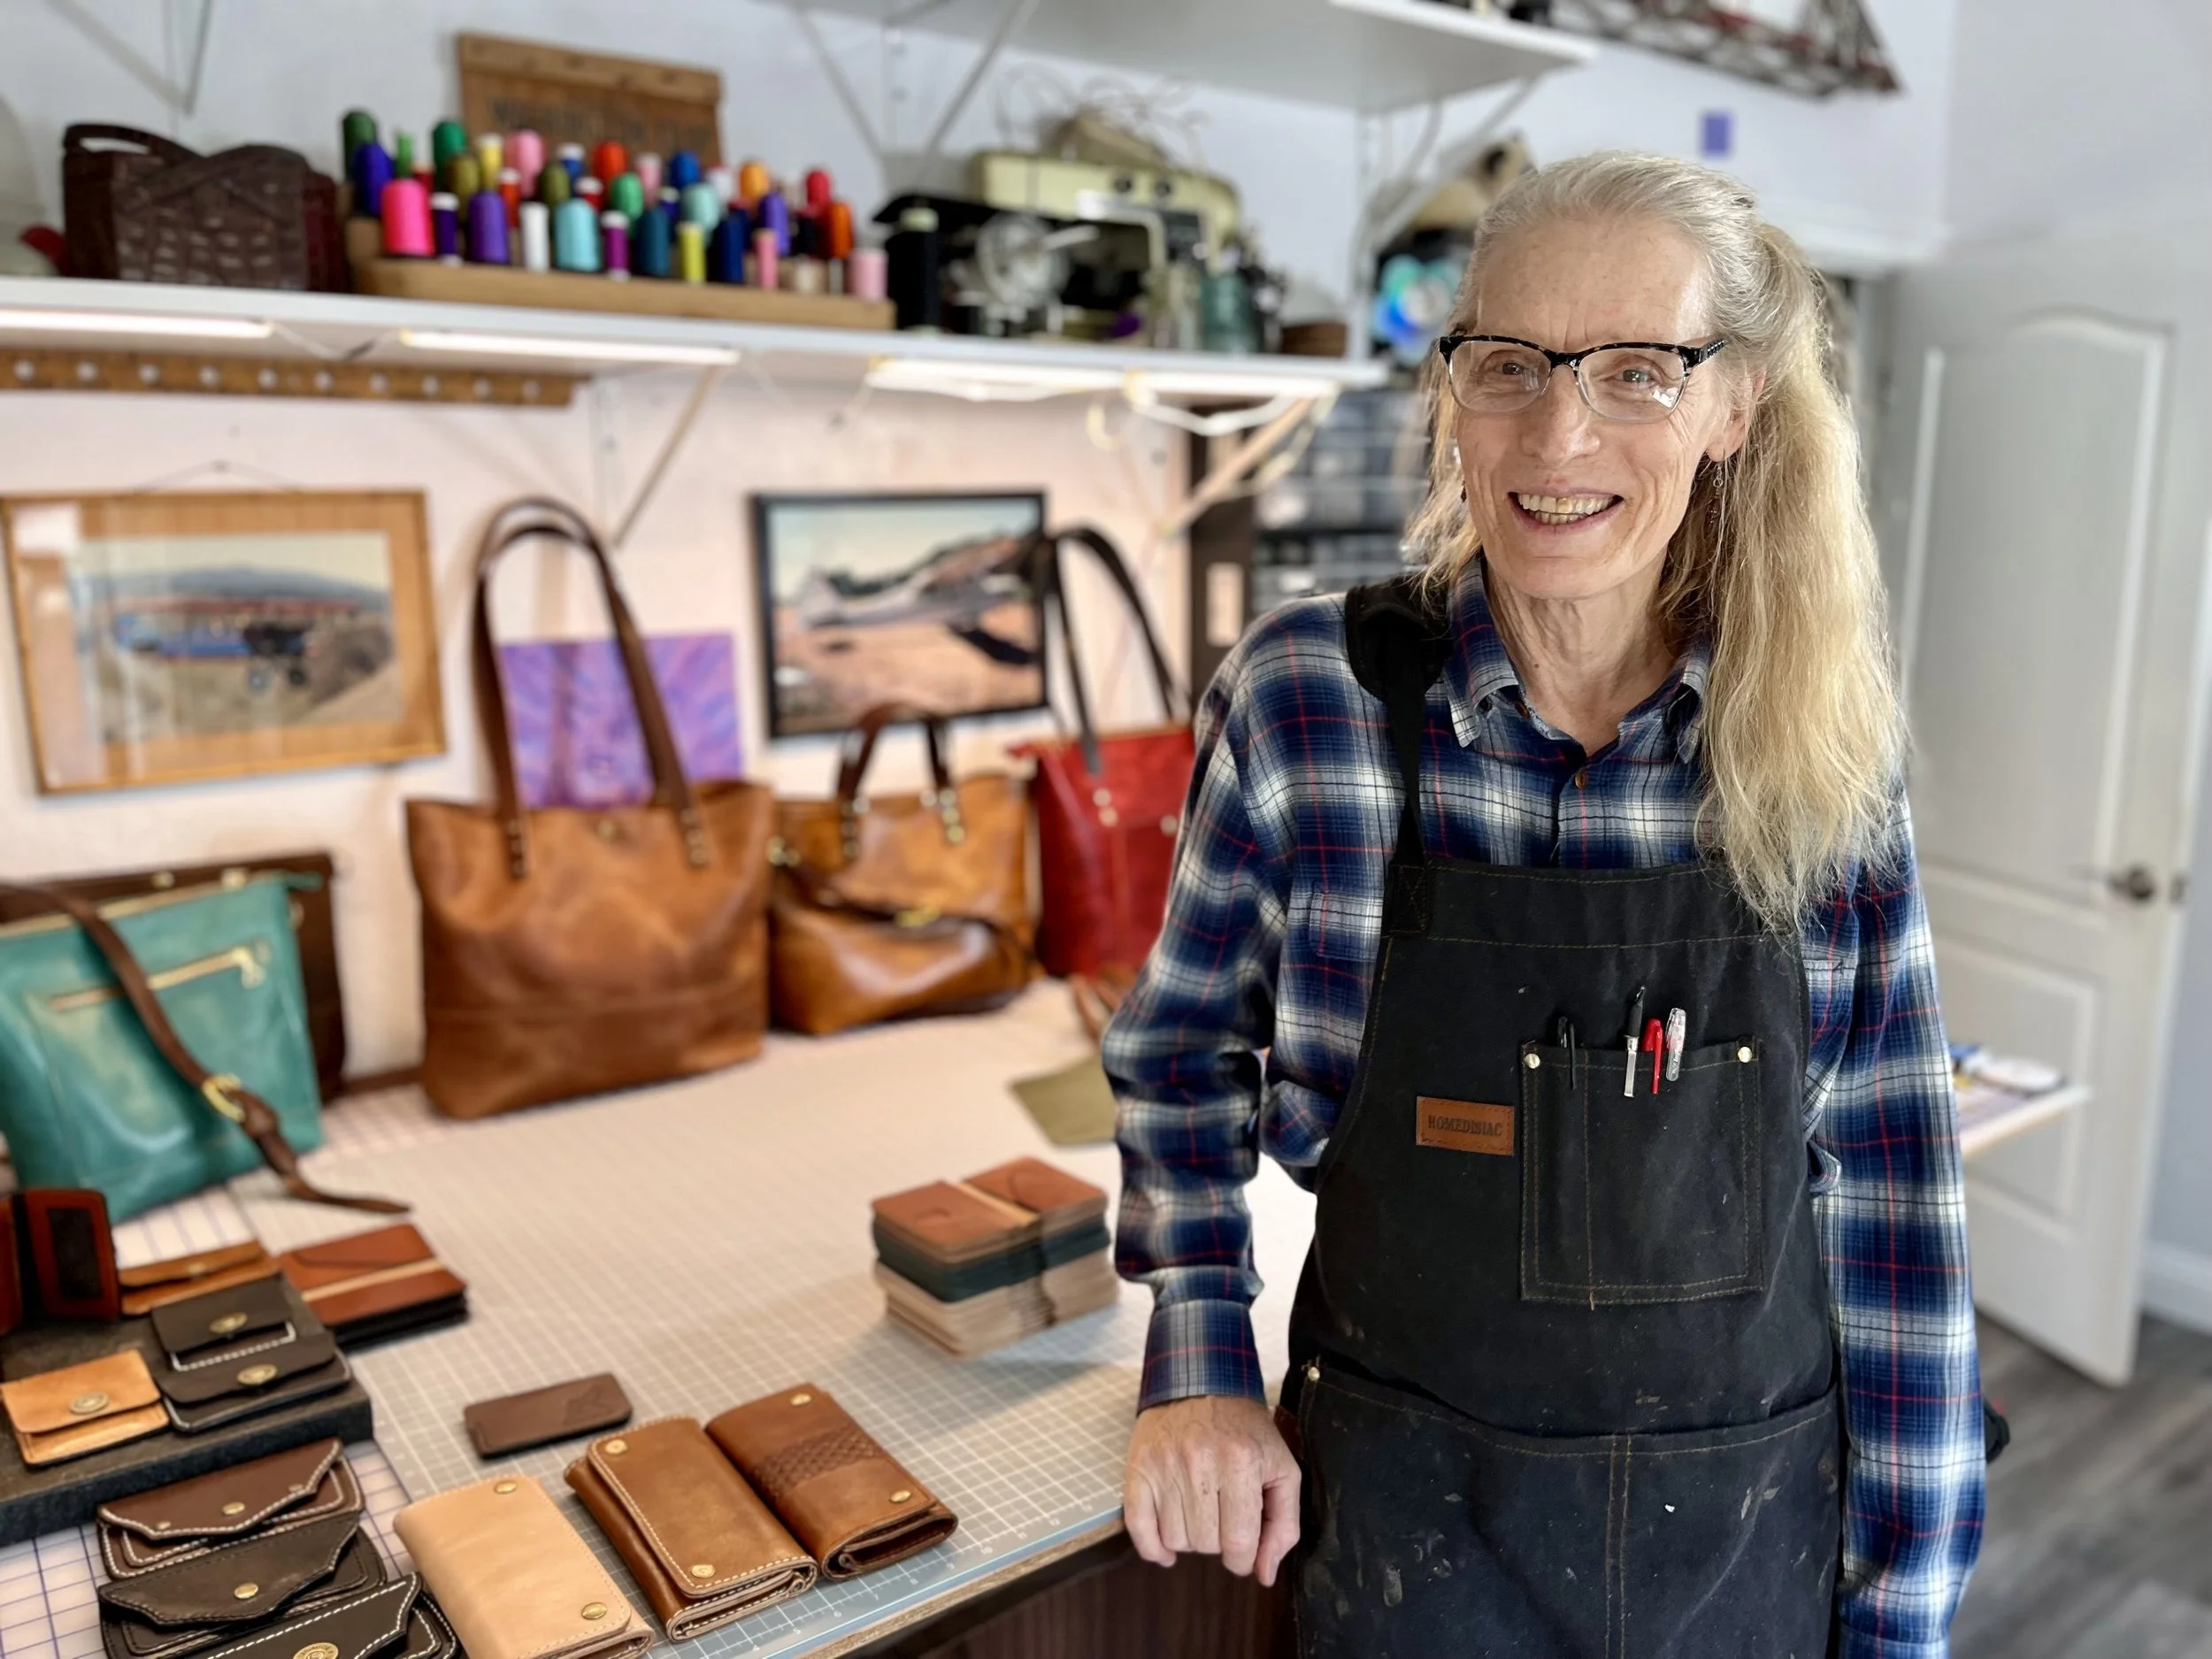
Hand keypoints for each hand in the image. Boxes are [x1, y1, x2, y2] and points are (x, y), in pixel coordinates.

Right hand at [1123, 1394, 1300, 1585]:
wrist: (1200, 1381)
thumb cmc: (1245, 1431)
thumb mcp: (1281, 1468)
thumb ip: (1283, 1524)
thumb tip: (1265, 1573)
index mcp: (1242, 1462)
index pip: (1239, 1543)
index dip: (1244, 1558)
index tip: (1243, 1548)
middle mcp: (1201, 1462)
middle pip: (1206, 1544)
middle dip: (1218, 1543)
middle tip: (1222, 1517)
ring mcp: (1165, 1465)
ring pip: (1176, 1540)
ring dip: (1190, 1539)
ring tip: (1199, 1513)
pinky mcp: (1139, 1468)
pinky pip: (1139, 1529)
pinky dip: (1153, 1548)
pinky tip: (1167, 1548)